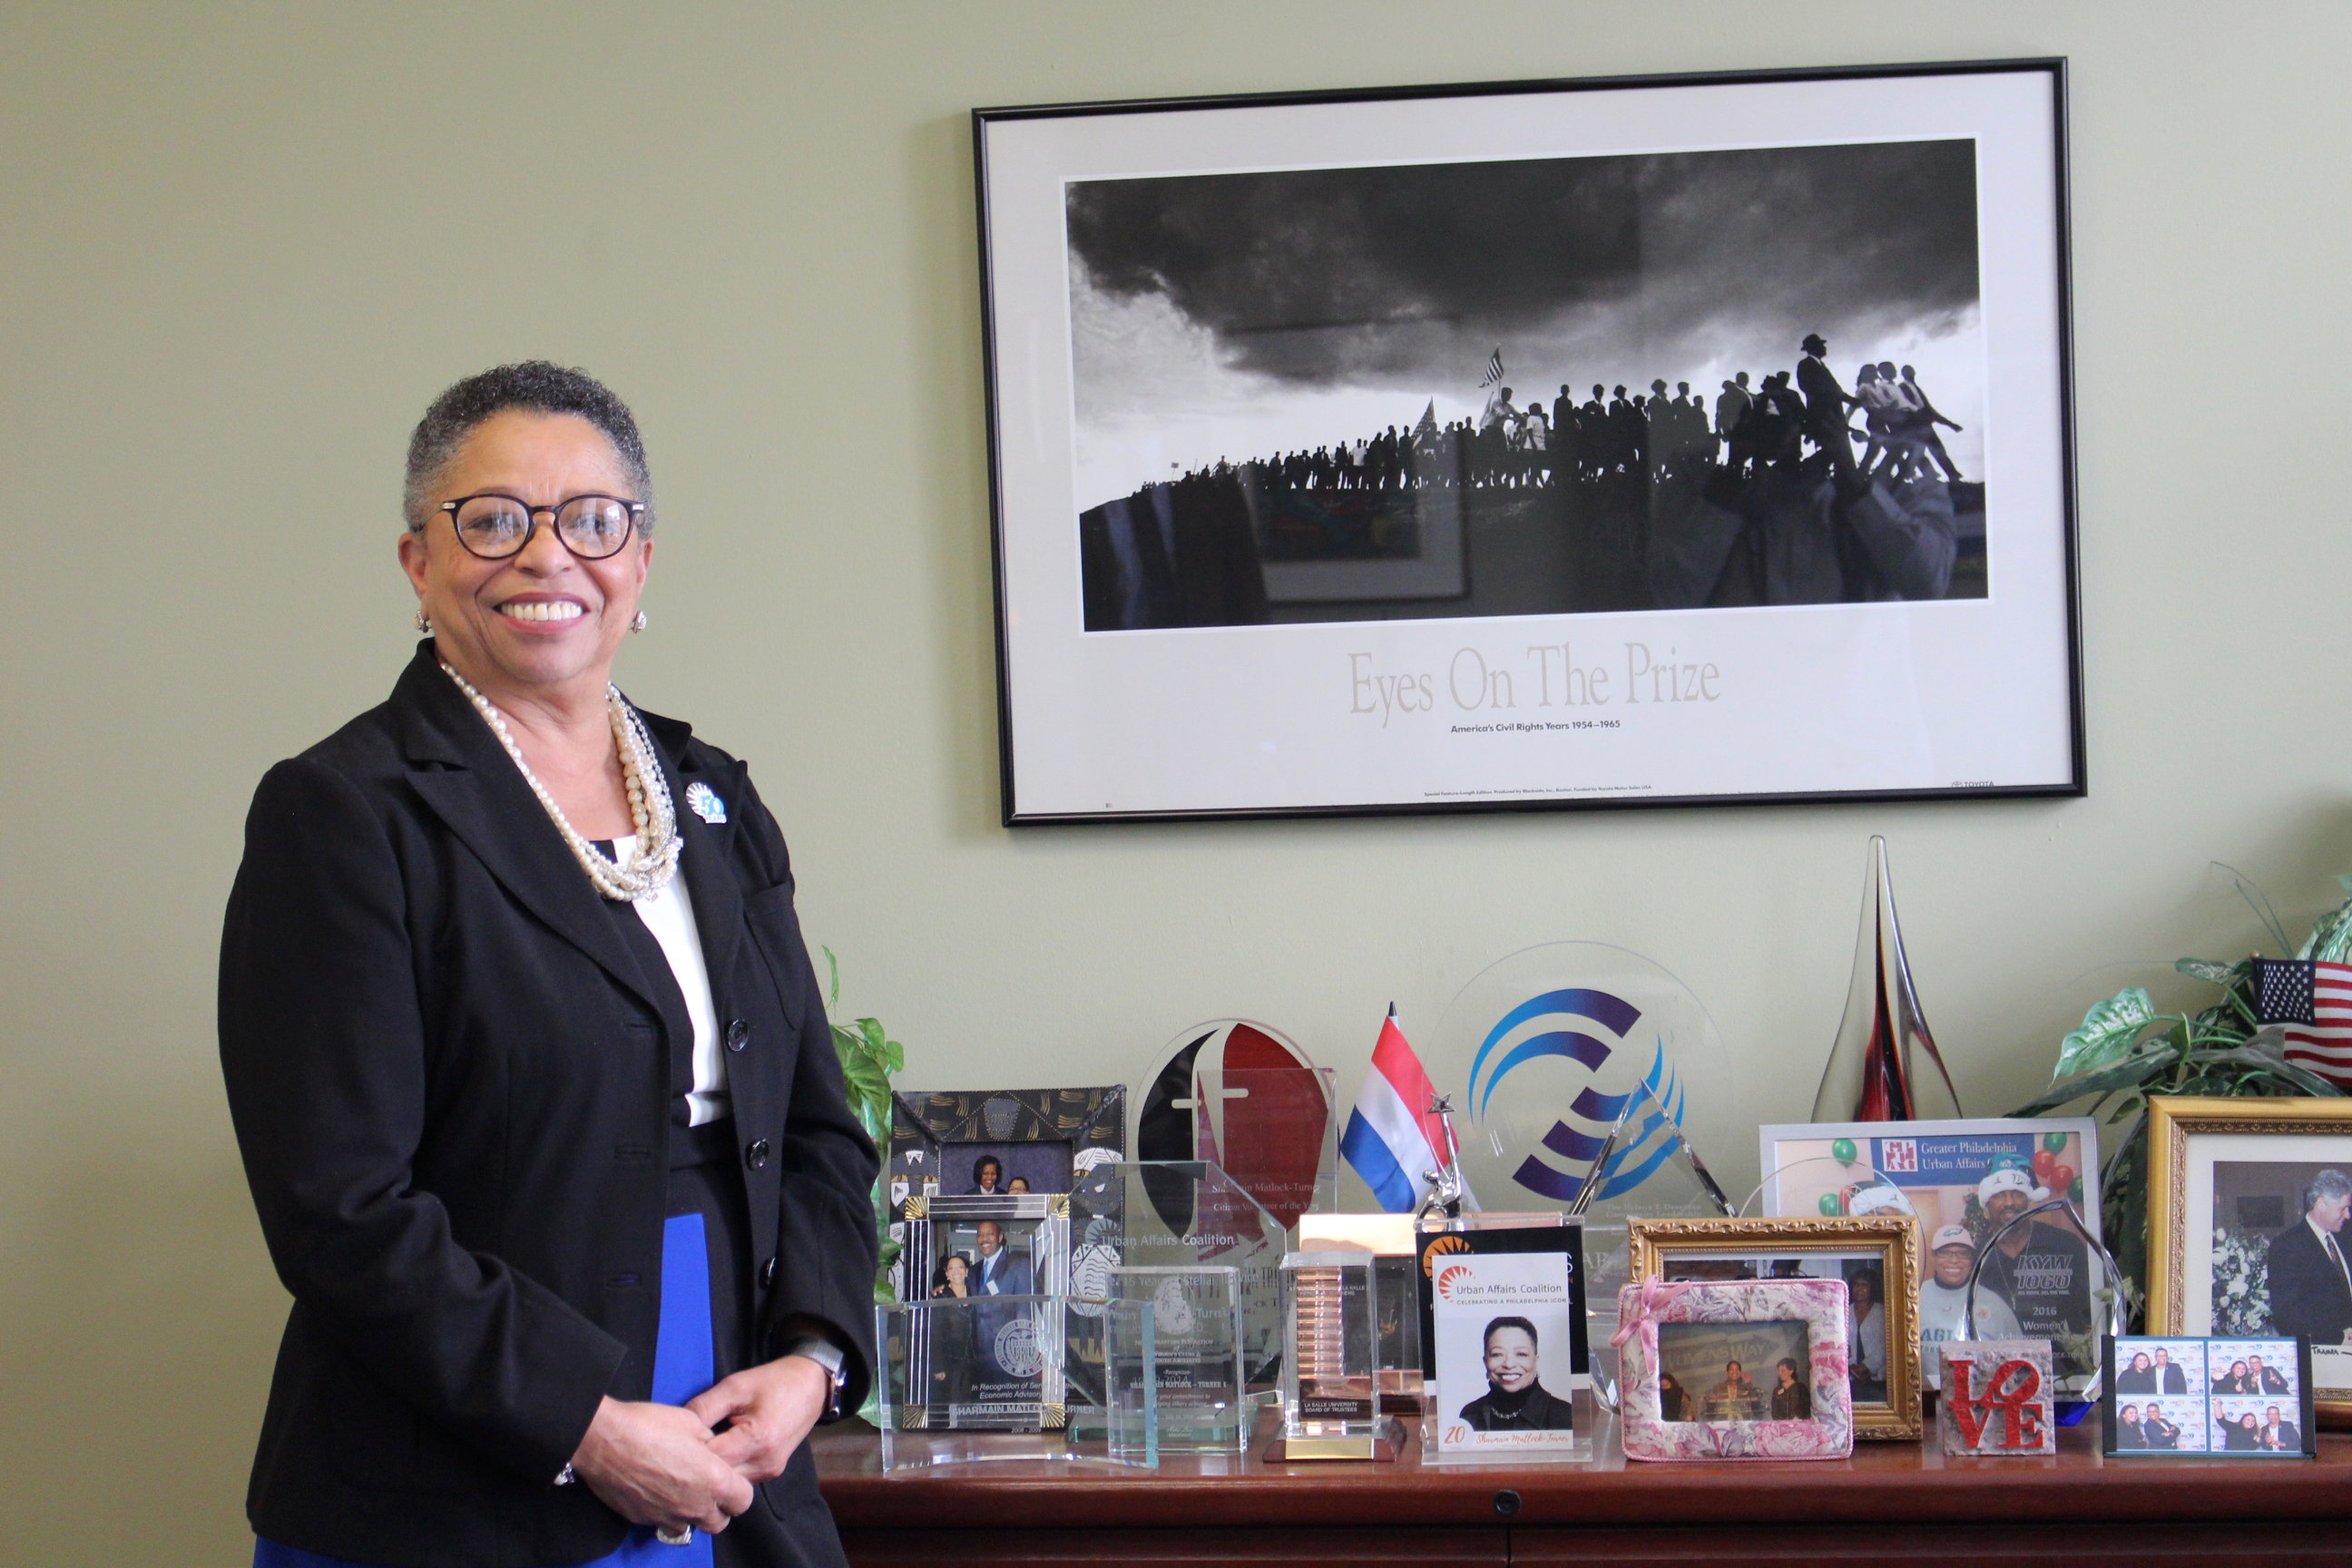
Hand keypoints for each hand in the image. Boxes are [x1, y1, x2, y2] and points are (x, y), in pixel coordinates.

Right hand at [570, 1397, 752, 1535]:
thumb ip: (710, 1442)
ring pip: (690, 1526)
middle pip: (719, 1522)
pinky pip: (663, 1522)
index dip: (739, 1488)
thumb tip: (710, 1448)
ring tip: (681, 1488)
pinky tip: (657, 1489)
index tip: (729, 1476)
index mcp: (713, 1481)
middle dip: (718, 1506)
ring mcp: (666, 1516)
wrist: (604, 1439)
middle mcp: (693, 1506)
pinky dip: (665, 1511)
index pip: (743, 1501)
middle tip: (707, 1484)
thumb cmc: (649, 1426)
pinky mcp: (643, 1519)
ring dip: (691, 1512)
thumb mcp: (692, 1422)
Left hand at [687, 1355, 831, 1481]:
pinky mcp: (769, 1472)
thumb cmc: (774, 1382)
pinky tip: (717, 1451)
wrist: (811, 1385)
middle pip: (718, 1477)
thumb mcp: (735, 1386)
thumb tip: (677, 1427)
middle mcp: (765, 1463)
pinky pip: (738, 1478)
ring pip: (727, 1482)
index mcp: (758, 1440)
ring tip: (700, 1447)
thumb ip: (704, 1407)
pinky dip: (725, 1468)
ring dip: (711, 1468)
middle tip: (682, 1445)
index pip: (711, 1459)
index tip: (678, 1438)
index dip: (690, 1449)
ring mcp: (769, 1471)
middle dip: (698, 1463)